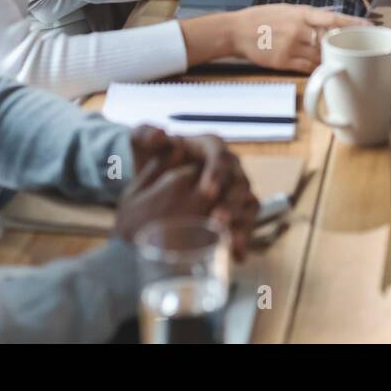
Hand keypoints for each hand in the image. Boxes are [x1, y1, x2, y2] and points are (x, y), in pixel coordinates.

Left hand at [123, 128, 259, 258]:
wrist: (151, 179)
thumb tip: (160, 134)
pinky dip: (243, 237)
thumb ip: (145, 133)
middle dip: (232, 202)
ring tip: (230, 243)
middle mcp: (228, 166)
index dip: (217, 173)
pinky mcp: (235, 209)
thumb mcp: (142, 142)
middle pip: (240, 182)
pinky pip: (247, 222)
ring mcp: (233, 188)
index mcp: (210, 146)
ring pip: (248, 203)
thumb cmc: (151, 157)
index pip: (220, 155)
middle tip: (218, 220)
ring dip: (242, 222)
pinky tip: (236, 256)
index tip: (207, 191)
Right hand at [225, 4, 368, 72]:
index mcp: (302, 13)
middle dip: (345, 45)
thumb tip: (330, 19)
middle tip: (360, 48)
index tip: (370, 27)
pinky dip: (317, 69)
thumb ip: (309, 15)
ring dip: (332, 59)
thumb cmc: (262, 18)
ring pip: (320, 56)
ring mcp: (291, 46)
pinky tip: (324, 69)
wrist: (236, 30)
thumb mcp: (287, 9)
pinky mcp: (283, 62)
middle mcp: (299, 29)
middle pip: (330, 40)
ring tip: (343, 60)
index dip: (354, 24)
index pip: (333, 19)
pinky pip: (307, 68)